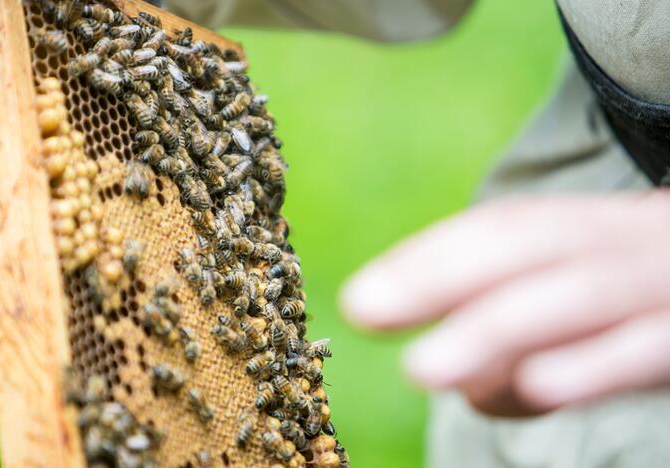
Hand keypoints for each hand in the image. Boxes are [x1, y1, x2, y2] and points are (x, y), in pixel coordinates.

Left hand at [340, 192, 669, 416]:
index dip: (429, 258)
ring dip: (497, 328)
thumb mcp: (588, 286)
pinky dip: (596, 364)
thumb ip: (521, 313)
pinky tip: (538, 385)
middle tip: (366, 310)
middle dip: (442, 278)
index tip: (363, 298)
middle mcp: (624, 242)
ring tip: (428, 366)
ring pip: (578, 298)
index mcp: (591, 229)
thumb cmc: (651, 288)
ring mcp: (664, 282)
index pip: (501, 232)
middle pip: (526, 249)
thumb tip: (451, 372)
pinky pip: (650, 346)